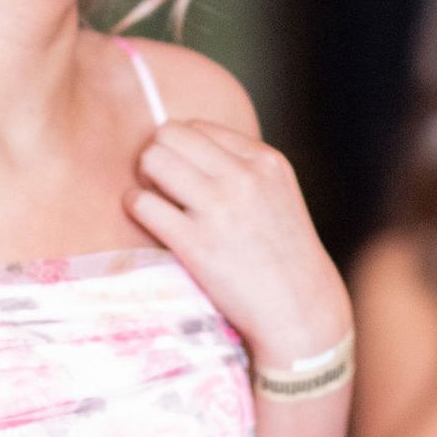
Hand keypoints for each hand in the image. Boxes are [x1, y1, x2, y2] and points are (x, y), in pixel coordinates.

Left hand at [128, 120, 348, 371]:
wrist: (300, 310)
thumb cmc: (282, 255)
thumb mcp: (277, 195)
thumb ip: (241, 168)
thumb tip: (183, 147)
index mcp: (265, 161)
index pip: (197, 127)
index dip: (181, 149)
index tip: (184, 175)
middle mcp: (243, 177)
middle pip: (168, 134)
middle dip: (158, 157)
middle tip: (162, 186)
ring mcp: (219, 209)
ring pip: (152, 159)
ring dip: (144, 180)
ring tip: (156, 202)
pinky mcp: (196, 243)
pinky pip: (142, 203)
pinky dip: (136, 207)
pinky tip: (149, 221)